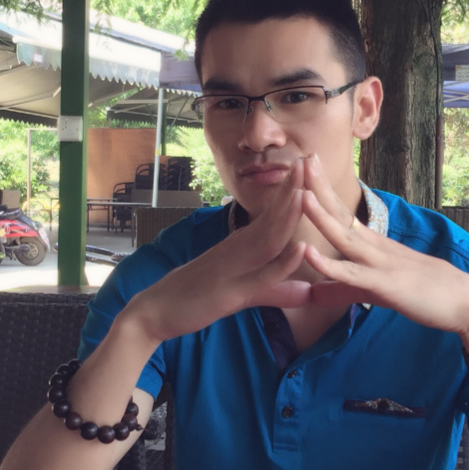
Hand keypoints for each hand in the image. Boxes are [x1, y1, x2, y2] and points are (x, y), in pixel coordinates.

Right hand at [122, 159, 312, 342]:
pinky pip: (262, 274)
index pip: (272, 213)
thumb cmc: (199, 297)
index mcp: (243, 244)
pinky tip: (301, 248)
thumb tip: (306, 292)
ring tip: (308, 191)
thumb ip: (275, 291)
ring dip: (289, 215)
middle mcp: (240, 249)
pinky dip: (283, 262)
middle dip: (293, 189)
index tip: (310, 166)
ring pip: (270, 238)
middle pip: (273, 216)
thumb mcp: (243, 293)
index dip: (291, 190)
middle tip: (311, 159)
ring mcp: (235, 267)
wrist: (157, 310)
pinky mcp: (232, 290)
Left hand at [300, 155, 468, 357]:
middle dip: (320, 186)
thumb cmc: (426, 295)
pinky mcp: (384, 285)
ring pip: (344, 236)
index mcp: (374, 245)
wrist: (467, 304)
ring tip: (300, 192)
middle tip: (302, 156)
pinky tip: (308, 253)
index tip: (306, 166)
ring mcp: (381, 264)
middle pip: (342, 213)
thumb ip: (341, 290)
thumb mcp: (375, 291)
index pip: (344, 212)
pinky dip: (328, 265)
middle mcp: (376, 247)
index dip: (323, 191)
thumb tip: (311, 294)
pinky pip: (352, 274)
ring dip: (321, 214)